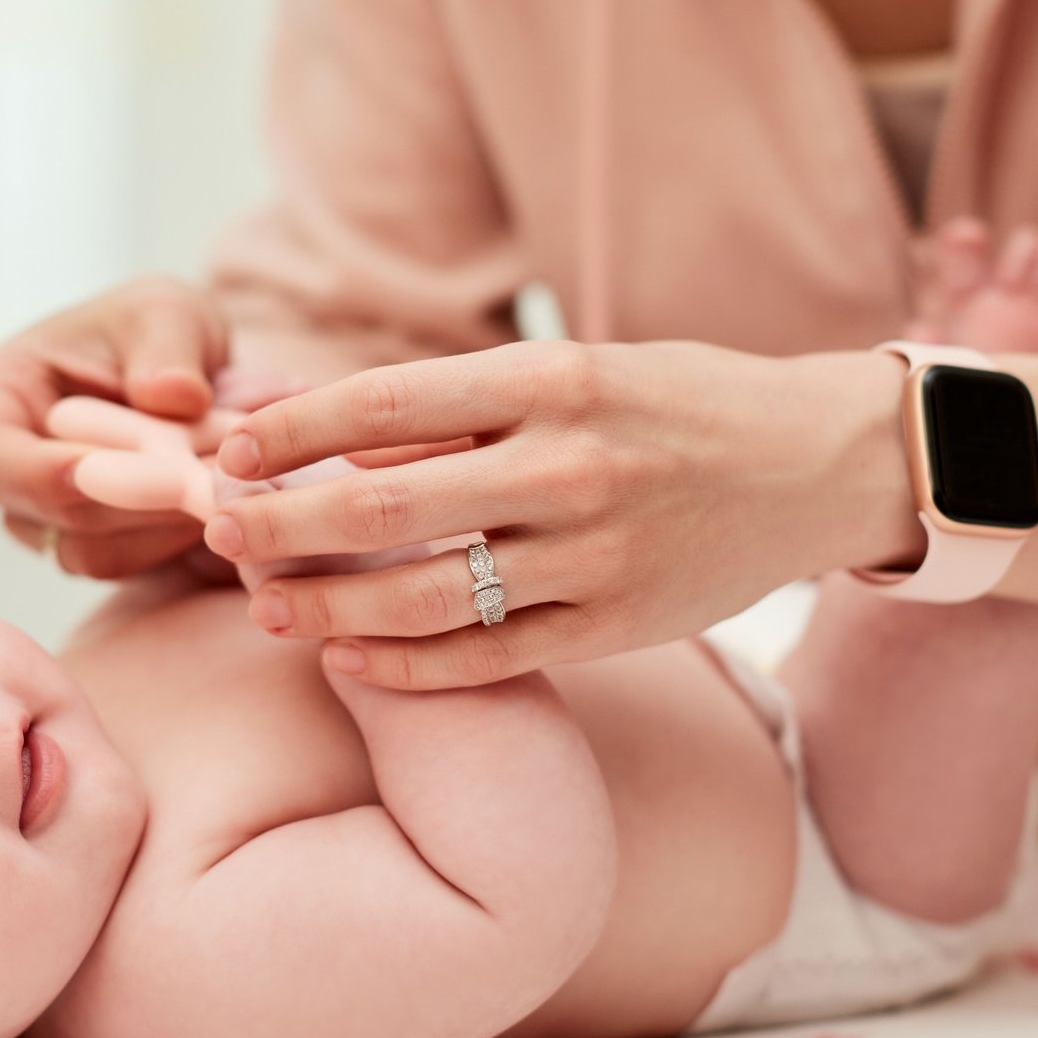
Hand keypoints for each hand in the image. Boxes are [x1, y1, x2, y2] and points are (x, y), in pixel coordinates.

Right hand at [0, 276, 241, 579]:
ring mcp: (44, 516)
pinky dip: (177, 536)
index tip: (107, 472)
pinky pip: (130, 565)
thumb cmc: (154, 328)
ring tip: (223, 476)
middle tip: (210, 472)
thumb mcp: (167, 311)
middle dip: (134, 498)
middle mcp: (4, 468)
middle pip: (50, 514)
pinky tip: (217, 498)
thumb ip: (168, 347)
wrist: (182, 368)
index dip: (44, 476)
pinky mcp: (92, 544)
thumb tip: (175, 396)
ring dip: (165, 522)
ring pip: (93, 552)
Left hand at [202, 341, 915, 686]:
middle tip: (219, 534)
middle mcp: (572, 466)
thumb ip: (457, 404)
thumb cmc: (676, 406)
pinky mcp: (621, 628)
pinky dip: (409, 668)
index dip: (291, 431)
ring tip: (268, 609)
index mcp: (556, 380)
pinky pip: (491, 659)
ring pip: (428, 597)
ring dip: (329, 608)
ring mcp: (598, 556)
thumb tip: (316, 423)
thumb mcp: (578, 369)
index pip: (384, 402)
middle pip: (385, 504)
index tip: (232, 450)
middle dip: (282, 524)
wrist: (818, 466)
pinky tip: (351, 661)